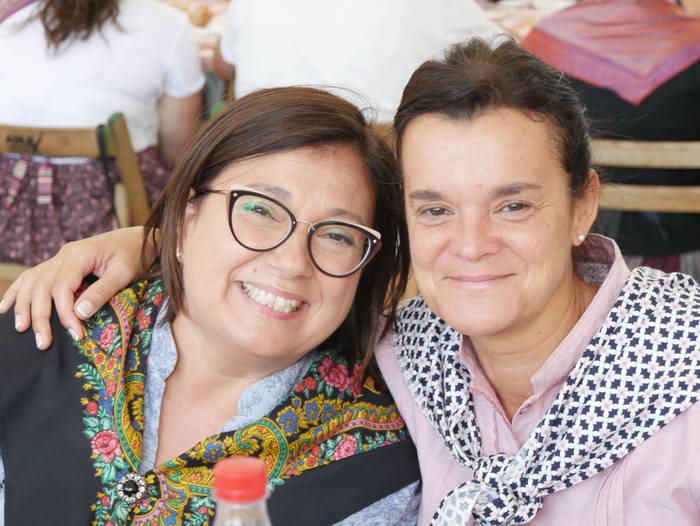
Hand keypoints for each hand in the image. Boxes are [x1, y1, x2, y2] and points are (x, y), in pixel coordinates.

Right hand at [0, 227, 152, 348]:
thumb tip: (80, 314)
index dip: (65, 313)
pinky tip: (5, 307)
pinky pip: (33, 276)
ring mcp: (60, 257)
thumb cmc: (134, 254)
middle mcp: (65, 254)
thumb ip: (102, 291)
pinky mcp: (60, 262)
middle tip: (43, 342)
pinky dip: (18, 291)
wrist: (138, 238)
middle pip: (42, 286)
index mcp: (80, 255)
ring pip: (32, 280)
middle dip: (39, 316)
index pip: (62, 288)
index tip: (75, 334)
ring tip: (21, 328)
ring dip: (24, 305)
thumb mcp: (125, 273)